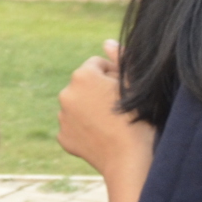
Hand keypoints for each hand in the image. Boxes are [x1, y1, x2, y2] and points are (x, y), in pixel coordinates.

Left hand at [58, 40, 151, 171]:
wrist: (130, 158)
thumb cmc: (139, 117)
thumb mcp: (134, 85)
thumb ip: (121, 59)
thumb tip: (107, 43)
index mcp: (82, 75)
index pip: (97, 65)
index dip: (114, 76)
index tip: (124, 91)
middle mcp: (66, 93)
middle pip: (85, 85)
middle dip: (98, 92)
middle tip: (119, 108)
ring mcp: (62, 116)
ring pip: (78, 105)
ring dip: (90, 109)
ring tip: (111, 123)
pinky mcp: (62, 137)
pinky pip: (73, 126)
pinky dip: (84, 128)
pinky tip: (101, 136)